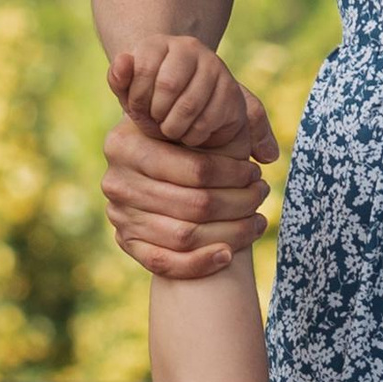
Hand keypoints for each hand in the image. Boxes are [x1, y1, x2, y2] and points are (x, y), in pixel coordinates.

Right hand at [103, 112, 269, 281]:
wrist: (156, 162)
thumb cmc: (184, 136)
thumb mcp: (195, 118)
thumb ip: (221, 121)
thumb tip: (266, 153)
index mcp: (128, 142)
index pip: (197, 169)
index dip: (234, 174)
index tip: (255, 172)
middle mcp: (116, 180)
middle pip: (194, 205)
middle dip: (239, 203)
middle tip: (261, 194)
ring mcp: (118, 213)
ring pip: (184, 236)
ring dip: (231, 233)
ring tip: (256, 220)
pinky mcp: (124, 241)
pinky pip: (163, 263)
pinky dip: (199, 264)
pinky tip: (229, 255)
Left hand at [108, 33, 280, 157]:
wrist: (191, 115)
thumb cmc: (154, 103)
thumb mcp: (131, 94)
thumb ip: (119, 79)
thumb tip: (122, 60)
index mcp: (160, 43)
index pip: (143, 68)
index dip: (137, 98)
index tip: (139, 109)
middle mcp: (190, 48)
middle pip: (168, 85)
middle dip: (156, 113)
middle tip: (156, 121)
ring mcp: (214, 66)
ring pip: (189, 105)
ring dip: (173, 128)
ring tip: (170, 130)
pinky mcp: (230, 90)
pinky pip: (207, 120)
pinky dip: (193, 135)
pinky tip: (189, 133)